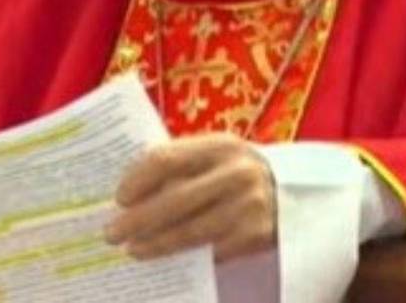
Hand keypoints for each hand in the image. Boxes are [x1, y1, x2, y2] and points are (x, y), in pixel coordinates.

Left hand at [105, 133, 275, 262]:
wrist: (293, 192)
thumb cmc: (236, 171)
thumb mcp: (217, 155)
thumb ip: (181, 164)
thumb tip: (129, 192)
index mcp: (220, 145)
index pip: (167, 159)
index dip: (138, 180)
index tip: (119, 198)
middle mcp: (236, 173)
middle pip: (175, 199)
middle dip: (138, 219)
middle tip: (112, 233)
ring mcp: (248, 206)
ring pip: (190, 231)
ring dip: (156, 244)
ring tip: (132, 250)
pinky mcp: (255, 236)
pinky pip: (211, 252)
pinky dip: (185, 257)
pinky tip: (166, 259)